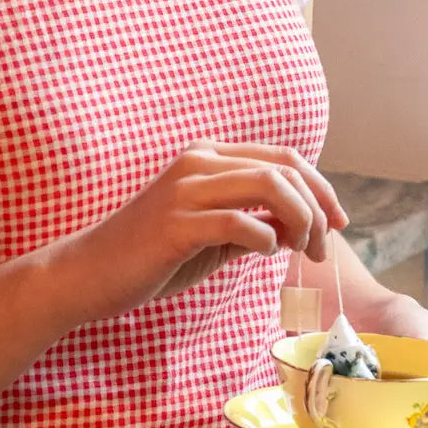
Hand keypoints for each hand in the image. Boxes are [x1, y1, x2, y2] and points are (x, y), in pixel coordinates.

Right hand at [52, 139, 348, 324]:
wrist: (90, 272)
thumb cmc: (152, 255)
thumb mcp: (211, 233)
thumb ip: (252, 221)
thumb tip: (300, 227)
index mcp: (206, 155)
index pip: (283, 157)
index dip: (321, 188)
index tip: (338, 224)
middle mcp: (197, 161)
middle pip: (284, 168)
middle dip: (318, 208)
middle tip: (322, 247)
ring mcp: (185, 189)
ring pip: (269, 185)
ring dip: (301, 221)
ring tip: (302, 252)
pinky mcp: (176, 223)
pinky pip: (240, 221)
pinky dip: (265, 238)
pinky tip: (264, 254)